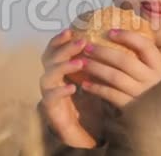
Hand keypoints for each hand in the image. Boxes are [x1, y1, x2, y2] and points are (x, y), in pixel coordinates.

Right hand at [37, 29, 104, 147]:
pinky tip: (72, 87)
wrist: (86, 130)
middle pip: (49, 58)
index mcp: (59, 68)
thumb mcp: (95, 78)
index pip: (54, 49)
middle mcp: (51, 79)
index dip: (59, 39)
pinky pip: (50, 98)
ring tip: (81, 63)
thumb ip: (97, 61)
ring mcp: (48, 94)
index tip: (71, 30)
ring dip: (64, 66)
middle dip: (65, 48)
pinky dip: (60, 91)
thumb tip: (112, 39)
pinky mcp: (51, 110)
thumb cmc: (91, 100)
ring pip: (47, 76)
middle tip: (82, 42)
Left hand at [79, 28, 160, 108]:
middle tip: (87, 46)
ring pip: (115, 77)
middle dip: (103, 52)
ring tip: (82, 62)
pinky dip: (96, 88)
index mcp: (159, 66)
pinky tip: (85, 84)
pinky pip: (110, 94)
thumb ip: (144, 59)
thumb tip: (120, 36)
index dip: (127, 36)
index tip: (110, 32)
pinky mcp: (131, 107)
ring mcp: (141, 93)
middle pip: (125, 60)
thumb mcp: (156, 73)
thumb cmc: (155, 90)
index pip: (145, 45)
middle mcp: (151, 78)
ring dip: (96, 68)